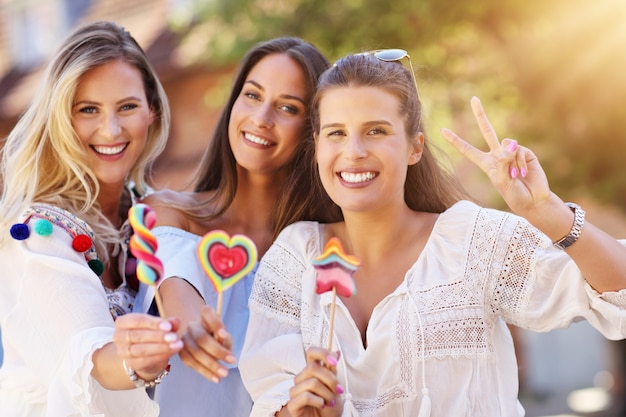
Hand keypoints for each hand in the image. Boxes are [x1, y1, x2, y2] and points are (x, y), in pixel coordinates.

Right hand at [114, 313, 182, 378]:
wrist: (148, 353)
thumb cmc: (152, 334)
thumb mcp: (161, 325)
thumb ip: (169, 323)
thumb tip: (176, 321)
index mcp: (123, 322)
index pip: (137, 320)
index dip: (153, 323)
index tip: (169, 326)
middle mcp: (119, 336)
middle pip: (138, 335)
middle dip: (158, 336)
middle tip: (174, 337)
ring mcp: (123, 351)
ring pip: (141, 350)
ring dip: (160, 347)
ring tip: (176, 345)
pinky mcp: (131, 363)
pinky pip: (145, 361)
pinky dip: (159, 356)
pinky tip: (171, 353)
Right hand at [179, 305, 235, 382]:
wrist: (200, 338)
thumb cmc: (216, 335)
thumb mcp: (224, 333)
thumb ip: (224, 336)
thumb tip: (222, 338)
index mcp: (203, 315)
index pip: (207, 314)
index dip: (215, 324)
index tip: (224, 334)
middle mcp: (192, 326)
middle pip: (202, 338)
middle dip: (217, 351)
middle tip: (232, 361)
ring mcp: (184, 339)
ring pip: (195, 353)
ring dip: (211, 365)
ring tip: (224, 373)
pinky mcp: (181, 353)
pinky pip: (192, 363)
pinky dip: (205, 372)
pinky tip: (215, 378)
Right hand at [283, 347, 342, 416]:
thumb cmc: (329, 406)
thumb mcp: (335, 387)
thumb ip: (332, 371)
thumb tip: (337, 352)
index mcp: (311, 371)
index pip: (311, 352)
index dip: (322, 353)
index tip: (334, 361)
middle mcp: (301, 378)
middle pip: (312, 367)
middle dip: (330, 379)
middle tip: (338, 390)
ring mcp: (295, 391)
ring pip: (311, 383)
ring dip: (327, 394)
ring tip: (331, 402)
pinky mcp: (292, 404)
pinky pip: (305, 396)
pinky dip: (318, 401)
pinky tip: (322, 405)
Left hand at [440, 96, 551, 216]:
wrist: (534, 200)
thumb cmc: (515, 195)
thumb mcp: (502, 182)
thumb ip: (502, 163)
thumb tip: (509, 143)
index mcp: (486, 164)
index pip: (467, 150)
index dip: (455, 140)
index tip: (442, 130)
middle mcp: (497, 155)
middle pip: (487, 130)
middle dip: (481, 114)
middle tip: (474, 98)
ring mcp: (511, 152)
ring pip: (505, 143)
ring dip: (510, 162)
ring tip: (515, 176)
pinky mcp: (524, 152)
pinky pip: (518, 149)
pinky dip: (519, 162)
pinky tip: (523, 172)